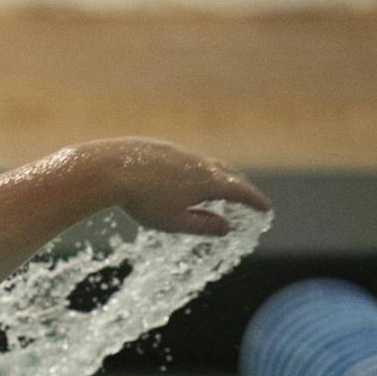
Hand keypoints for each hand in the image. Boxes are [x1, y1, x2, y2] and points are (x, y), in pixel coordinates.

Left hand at [83, 137, 270, 235]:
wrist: (110, 170)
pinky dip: (195, 169)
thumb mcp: (174, 222)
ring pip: (206, 163)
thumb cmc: (142, 201)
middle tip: (248, 196)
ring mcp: (180, 152)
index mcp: (208, 182)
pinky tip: (184, 176)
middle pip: (228, 173)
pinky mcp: (161, 147)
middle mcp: (199, 162)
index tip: (266, 209)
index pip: (241, 191)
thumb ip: (202, 225)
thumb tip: (227, 228)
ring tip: (219, 185)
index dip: (255, 201)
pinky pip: (185, 159)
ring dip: (218, 175)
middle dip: (241, 185)